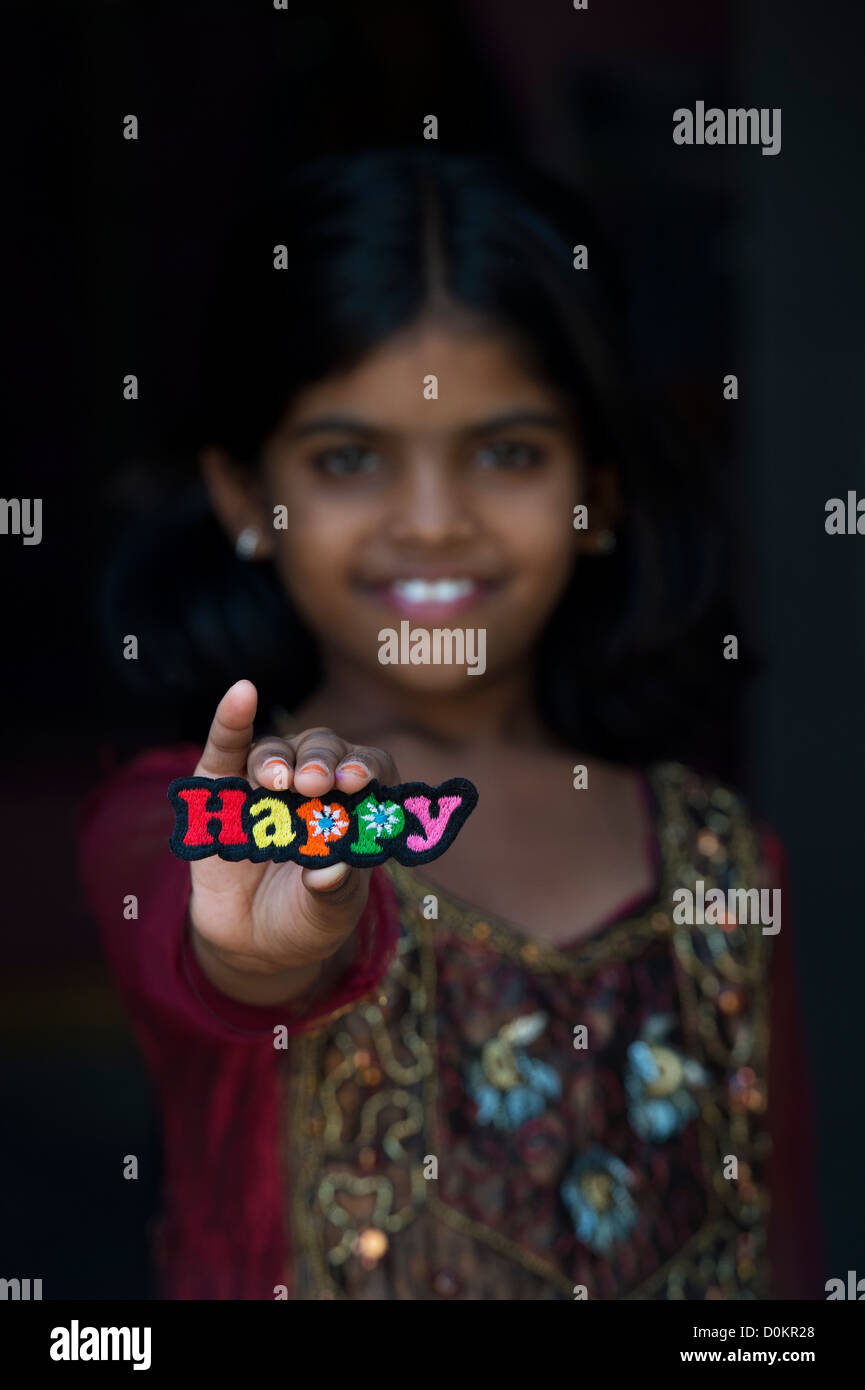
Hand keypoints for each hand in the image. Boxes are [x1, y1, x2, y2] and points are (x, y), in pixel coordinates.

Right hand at [187, 680, 399, 1004]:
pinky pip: (227, 745)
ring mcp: (267, 783)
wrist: (252, 944)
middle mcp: (314, 784)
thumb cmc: (305, 919)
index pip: (370, 770)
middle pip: (324, 752)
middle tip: (317, 784)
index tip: (359, 782)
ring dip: (279, 760)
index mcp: (354, 805)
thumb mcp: (327, 915)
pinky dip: (232, 719)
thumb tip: (331, 871)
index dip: (366, 769)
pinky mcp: (220, 786)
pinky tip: (241, 694)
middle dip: (322, 762)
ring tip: (278, 782)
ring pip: (278, 752)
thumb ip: (332, 892)